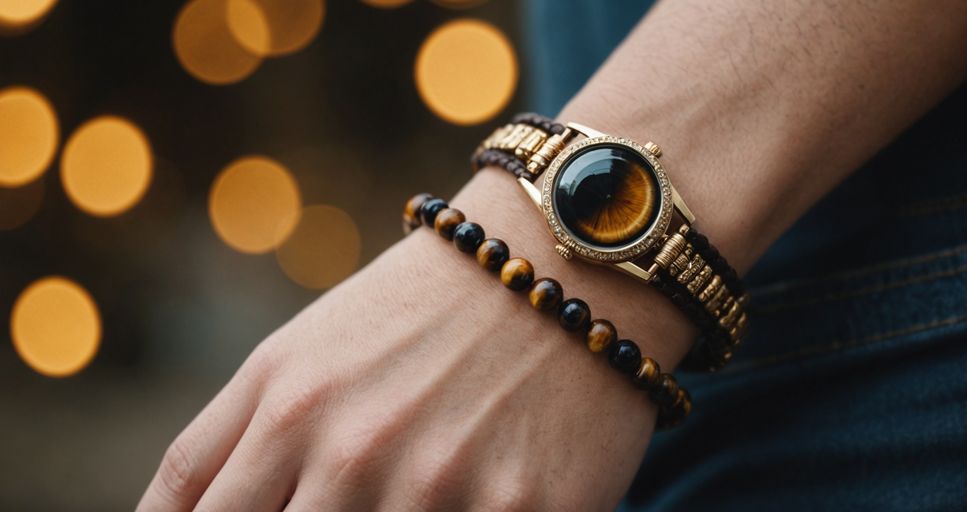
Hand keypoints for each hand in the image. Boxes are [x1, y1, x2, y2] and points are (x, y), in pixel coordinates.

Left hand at [137, 172, 683, 509]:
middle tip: (342, 497)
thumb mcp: (295, 359)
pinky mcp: (524, 509)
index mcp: (287, 412)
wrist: (558, 261)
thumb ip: (213, 450)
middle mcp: (356, 454)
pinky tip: (461, 497)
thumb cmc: (416, 314)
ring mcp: (441, 487)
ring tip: (408, 484)